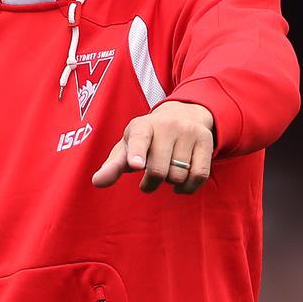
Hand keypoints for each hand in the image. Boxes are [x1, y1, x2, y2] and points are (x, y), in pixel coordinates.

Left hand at [91, 101, 213, 194]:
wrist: (181, 114)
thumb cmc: (146, 138)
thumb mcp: (127, 146)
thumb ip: (112, 165)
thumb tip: (96, 182)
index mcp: (142, 126)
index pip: (139, 140)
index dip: (136, 153)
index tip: (134, 165)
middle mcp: (166, 125)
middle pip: (159, 169)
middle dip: (151, 183)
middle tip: (147, 182)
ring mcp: (188, 132)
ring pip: (179, 175)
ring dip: (170, 182)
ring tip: (166, 172)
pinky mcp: (206, 141)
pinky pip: (199, 176)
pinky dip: (188, 187)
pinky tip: (180, 185)